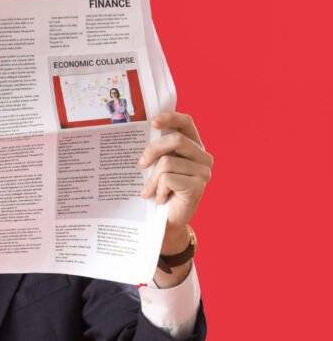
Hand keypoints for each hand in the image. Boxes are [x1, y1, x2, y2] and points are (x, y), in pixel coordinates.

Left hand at [137, 112, 212, 284]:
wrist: (165, 223)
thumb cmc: (159, 191)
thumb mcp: (157, 167)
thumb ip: (157, 151)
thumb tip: (136, 132)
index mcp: (194, 147)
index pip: (187, 122)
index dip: (171, 117)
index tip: (152, 122)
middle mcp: (203, 157)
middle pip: (175, 140)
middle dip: (152, 150)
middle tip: (140, 165)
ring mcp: (204, 172)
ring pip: (168, 162)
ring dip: (152, 180)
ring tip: (149, 192)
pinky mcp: (199, 186)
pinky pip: (169, 178)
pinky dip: (158, 190)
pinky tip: (160, 199)